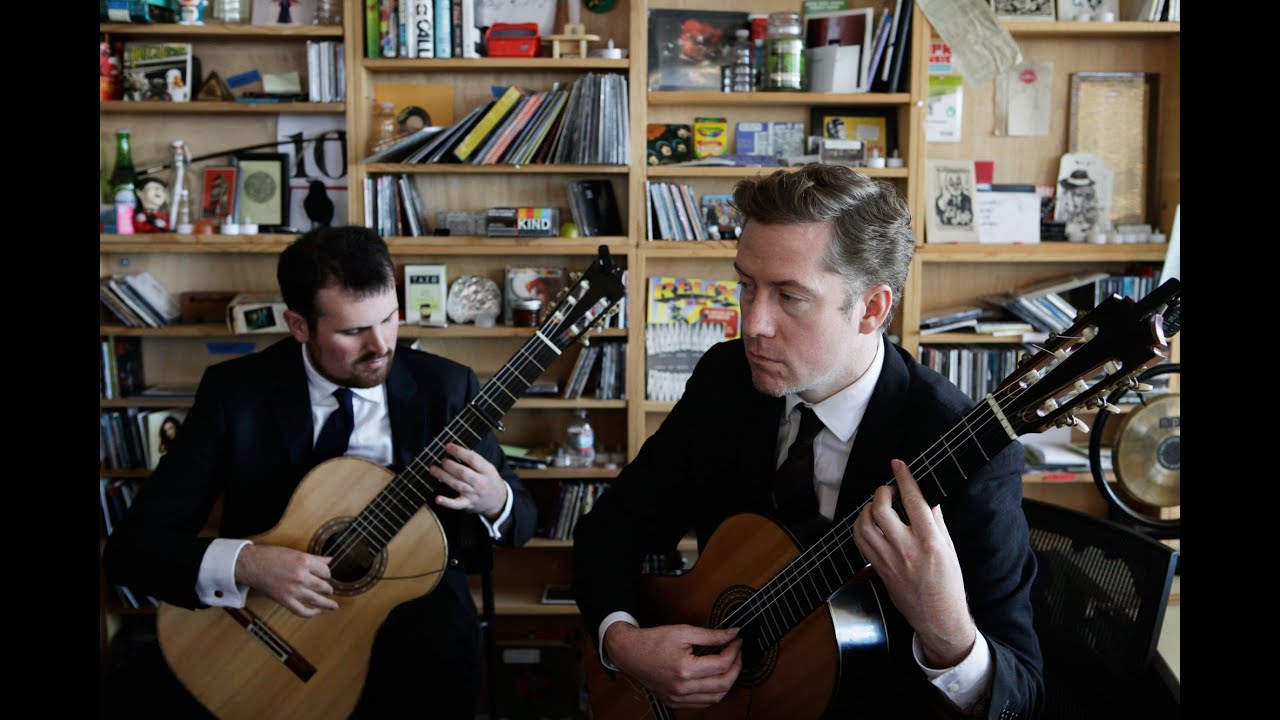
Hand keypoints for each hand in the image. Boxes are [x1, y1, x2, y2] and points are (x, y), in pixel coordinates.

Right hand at [234, 544, 337, 617]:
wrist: (251, 564)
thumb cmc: (271, 556)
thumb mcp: (295, 553)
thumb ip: (314, 558)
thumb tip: (329, 560)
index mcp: (305, 561)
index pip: (325, 571)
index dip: (327, 574)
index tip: (326, 576)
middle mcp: (301, 576)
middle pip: (323, 586)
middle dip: (328, 589)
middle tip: (330, 590)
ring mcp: (293, 589)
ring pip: (316, 599)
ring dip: (327, 603)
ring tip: (333, 605)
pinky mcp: (284, 599)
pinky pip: (301, 611)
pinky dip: (311, 613)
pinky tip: (317, 612)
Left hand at [428, 443, 507, 519]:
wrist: (499, 501)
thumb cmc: (490, 481)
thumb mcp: (489, 468)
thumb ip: (476, 461)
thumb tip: (457, 450)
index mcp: (487, 470)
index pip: (473, 459)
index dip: (459, 451)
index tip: (448, 446)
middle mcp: (480, 482)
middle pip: (462, 472)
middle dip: (449, 464)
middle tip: (442, 460)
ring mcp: (473, 494)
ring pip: (456, 484)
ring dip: (443, 476)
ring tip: (433, 469)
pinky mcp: (467, 504)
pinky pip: (456, 504)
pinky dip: (446, 502)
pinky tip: (437, 499)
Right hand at [604, 623, 741, 708]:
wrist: (630, 653)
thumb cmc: (653, 641)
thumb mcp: (684, 631)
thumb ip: (711, 635)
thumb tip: (732, 634)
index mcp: (684, 669)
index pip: (721, 665)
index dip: (734, 651)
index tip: (736, 641)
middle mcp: (682, 688)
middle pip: (723, 684)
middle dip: (736, 667)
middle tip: (737, 653)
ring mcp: (678, 698)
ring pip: (716, 698)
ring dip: (727, 682)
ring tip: (728, 666)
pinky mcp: (675, 702)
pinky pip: (702, 703)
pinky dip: (714, 693)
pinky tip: (714, 679)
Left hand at [852, 459, 975, 667]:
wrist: (939, 618)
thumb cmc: (949, 584)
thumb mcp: (951, 549)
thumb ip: (936, 521)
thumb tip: (928, 497)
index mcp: (930, 542)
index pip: (913, 501)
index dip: (904, 478)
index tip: (898, 464)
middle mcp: (906, 549)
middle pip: (882, 509)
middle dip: (882, 491)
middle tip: (890, 489)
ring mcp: (889, 560)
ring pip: (865, 524)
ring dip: (868, 507)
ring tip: (878, 504)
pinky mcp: (878, 568)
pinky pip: (860, 541)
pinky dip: (860, 525)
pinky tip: (869, 521)